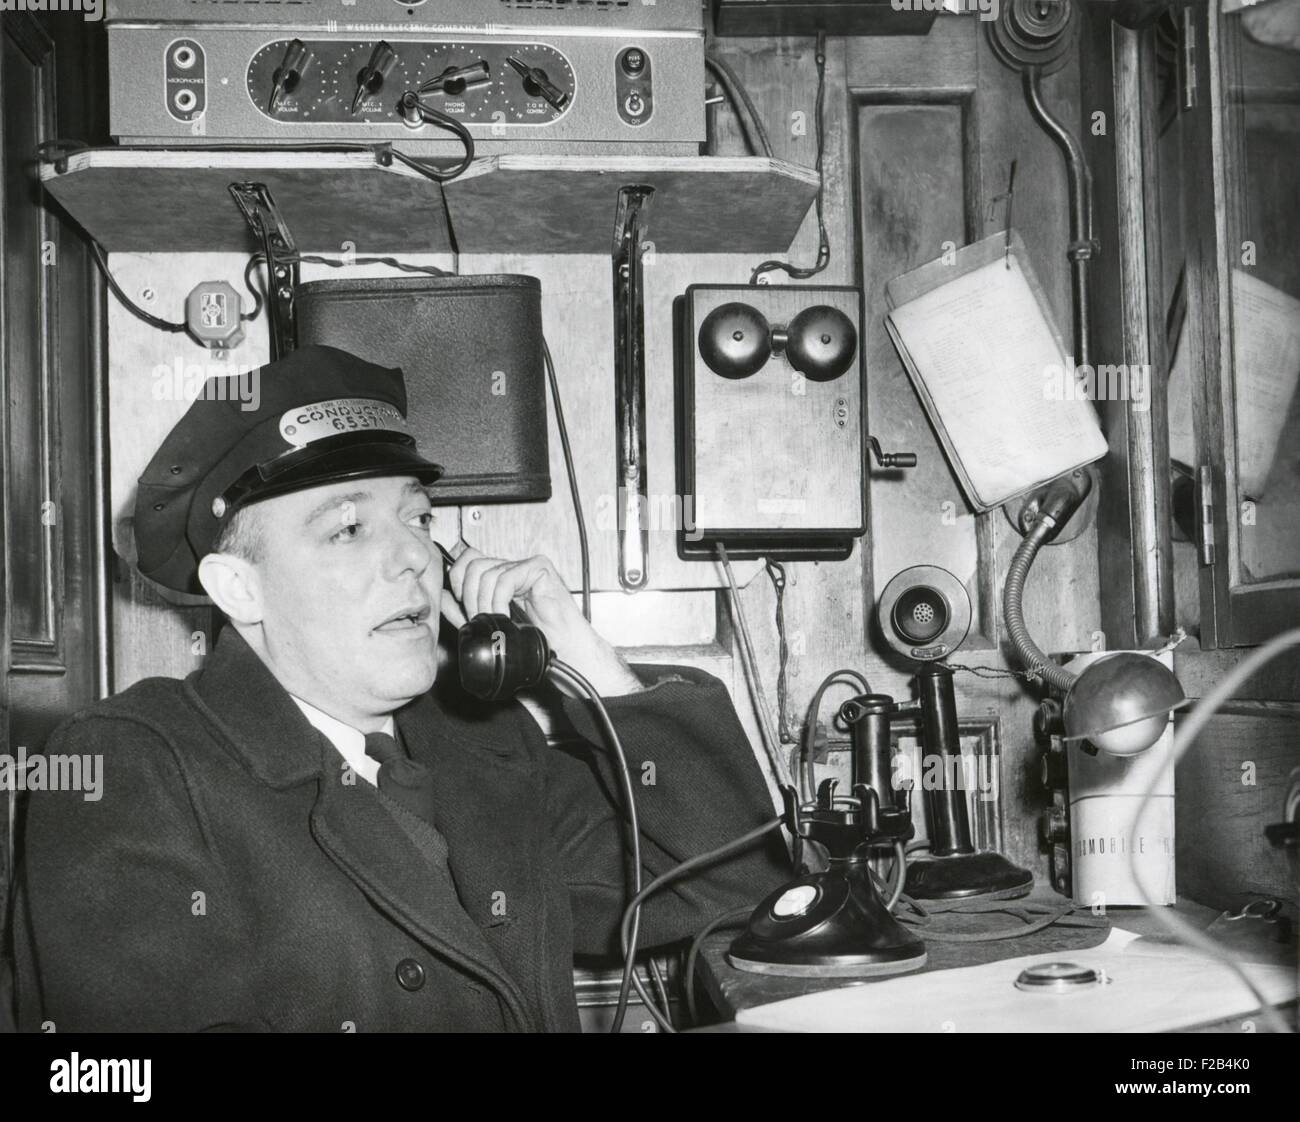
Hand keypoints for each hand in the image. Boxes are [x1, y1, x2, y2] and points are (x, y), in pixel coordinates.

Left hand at [442, 547, 642, 696]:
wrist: (566, 650)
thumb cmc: (537, 640)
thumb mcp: (489, 624)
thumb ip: (464, 610)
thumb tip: (441, 596)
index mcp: (501, 576)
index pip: (467, 560)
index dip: (458, 580)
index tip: (462, 606)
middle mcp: (513, 567)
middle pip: (473, 563)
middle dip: (469, 595)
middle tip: (478, 618)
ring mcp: (526, 566)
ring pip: (487, 572)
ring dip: (484, 602)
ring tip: (494, 620)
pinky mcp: (539, 568)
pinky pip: (505, 578)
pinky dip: (499, 601)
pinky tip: (506, 617)